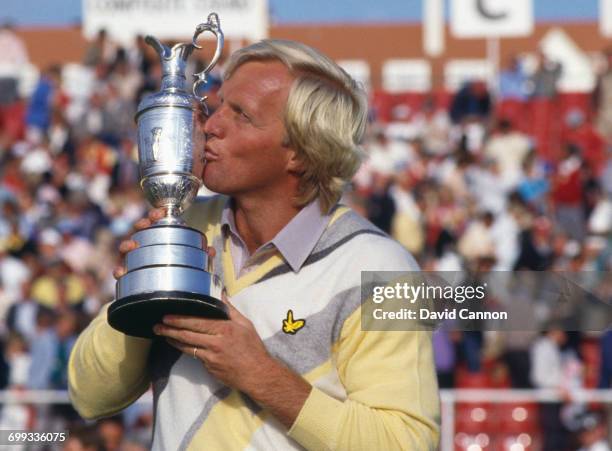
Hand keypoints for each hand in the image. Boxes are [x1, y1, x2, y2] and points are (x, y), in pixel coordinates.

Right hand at [112, 209, 214, 278]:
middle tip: (145, 224)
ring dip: (127, 244)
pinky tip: (120, 272)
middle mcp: (144, 246)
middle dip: (140, 225)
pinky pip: (120, 271)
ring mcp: (134, 259)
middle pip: (139, 231)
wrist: (169, 295)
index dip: (155, 215)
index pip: (155, 222)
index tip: (160, 211)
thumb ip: (202, 255)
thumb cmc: (180, 269)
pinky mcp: (128, 275)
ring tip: (131, 245)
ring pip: (126, 249)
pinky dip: (119, 270)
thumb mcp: (193, 260)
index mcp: (158, 238)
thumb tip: (211, 251)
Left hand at [153, 293, 311, 428]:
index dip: (180, 320)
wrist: (258, 374)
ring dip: (172, 340)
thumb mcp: (245, 325)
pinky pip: (194, 356)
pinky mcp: (209, 368)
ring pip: (187, 347)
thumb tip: (221, 294)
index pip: (197, 323)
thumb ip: (230, 310)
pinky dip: (185, 349)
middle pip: (188, 334)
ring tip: (161, 334)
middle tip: (157, 325)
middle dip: (170, 329)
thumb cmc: (253, 348)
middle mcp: (216, 343)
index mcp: (225, 329)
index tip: (167, 316)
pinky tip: (177, 344)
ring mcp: (211, 357)